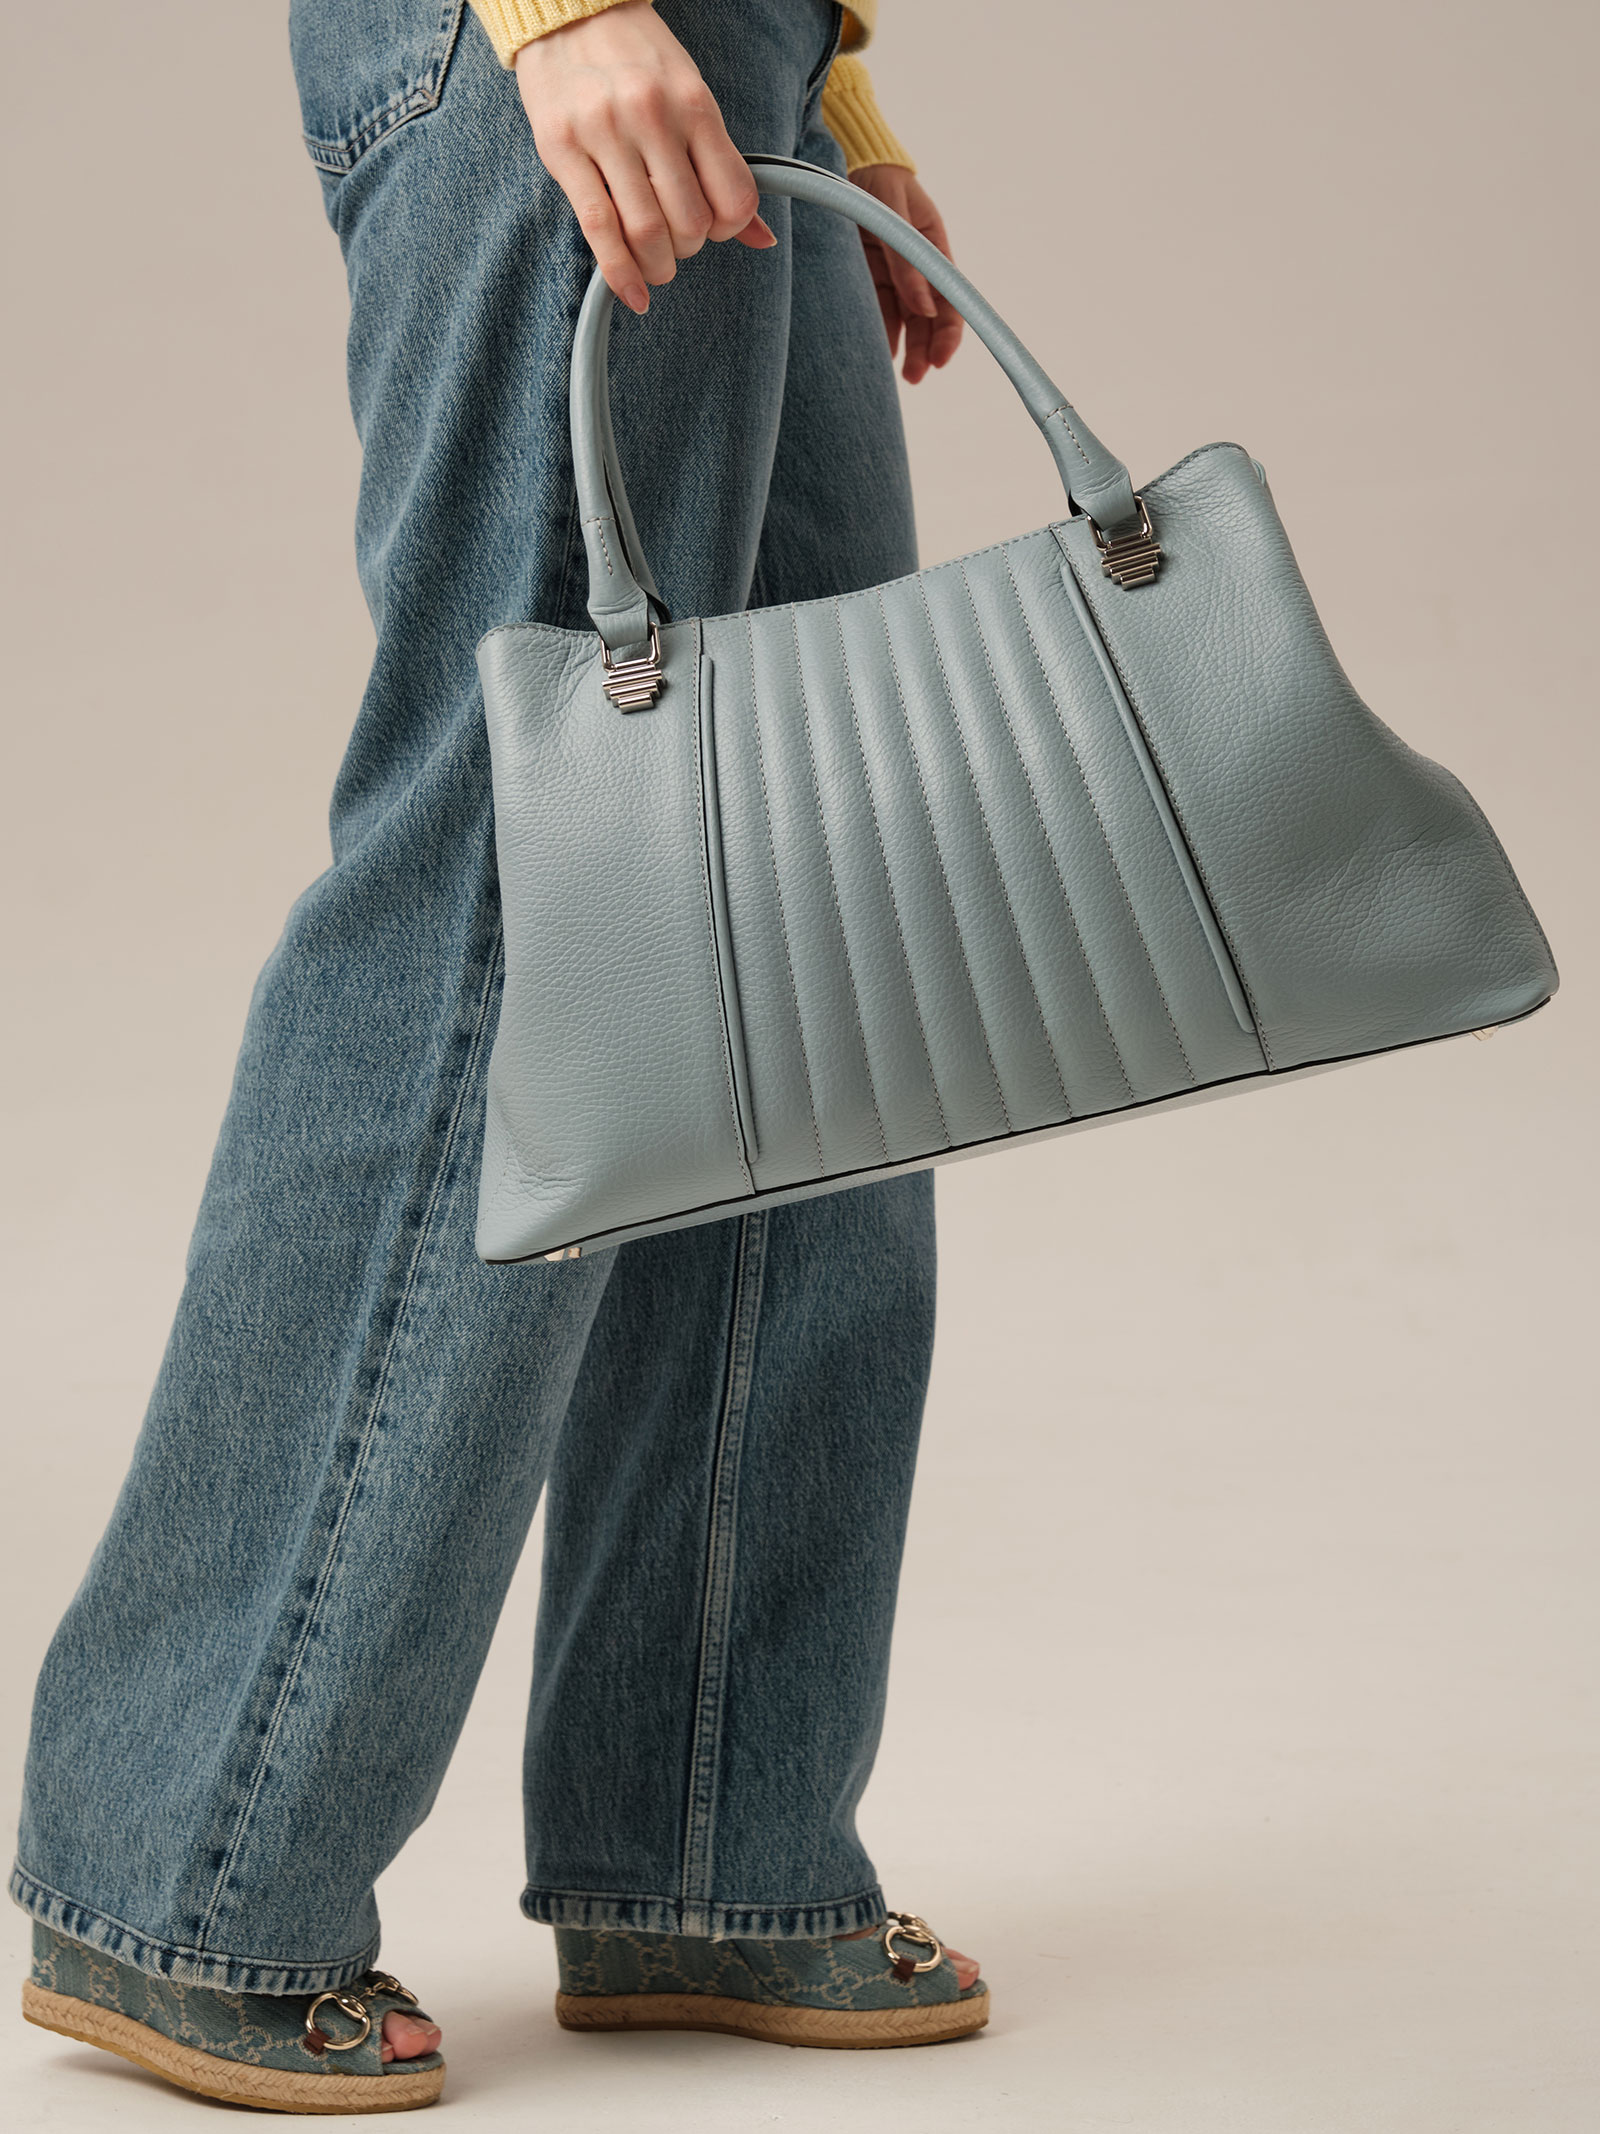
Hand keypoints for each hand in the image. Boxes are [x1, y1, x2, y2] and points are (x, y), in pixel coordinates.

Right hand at [516, 1, 775, 314]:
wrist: (568, 13)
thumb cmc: (636, 61)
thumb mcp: (691, 97)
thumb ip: (722, 164)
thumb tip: (762, 238)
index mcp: (694, 103)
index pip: (733, 198)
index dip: (730, 230)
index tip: (716, 229)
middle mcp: (652, 116)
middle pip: (690, 222)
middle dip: (689, 248)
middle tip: (677, 243)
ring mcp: (604, 132)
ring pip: (647, 231)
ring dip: (658, 265)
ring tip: (656, 264)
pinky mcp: (562, 150)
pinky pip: (599, 229)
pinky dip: (620, 273)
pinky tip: (632, 292)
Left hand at [848, 166, 963, 383]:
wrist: (851, 161)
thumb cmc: (879, 181)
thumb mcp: (893, 216)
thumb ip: (905, 262)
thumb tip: (925, 310)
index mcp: (934, 249)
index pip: (951, 299)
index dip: (949, 332)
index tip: (941, 360)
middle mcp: (917, 267)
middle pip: (928, 317)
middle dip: (925, 350)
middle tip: (915, 378)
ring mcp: (894, 273)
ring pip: (904, 319)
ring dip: (904, 347)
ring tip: (898, 377)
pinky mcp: (870, 276)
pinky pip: (878, 310)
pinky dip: (880, 332)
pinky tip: (878, 354)